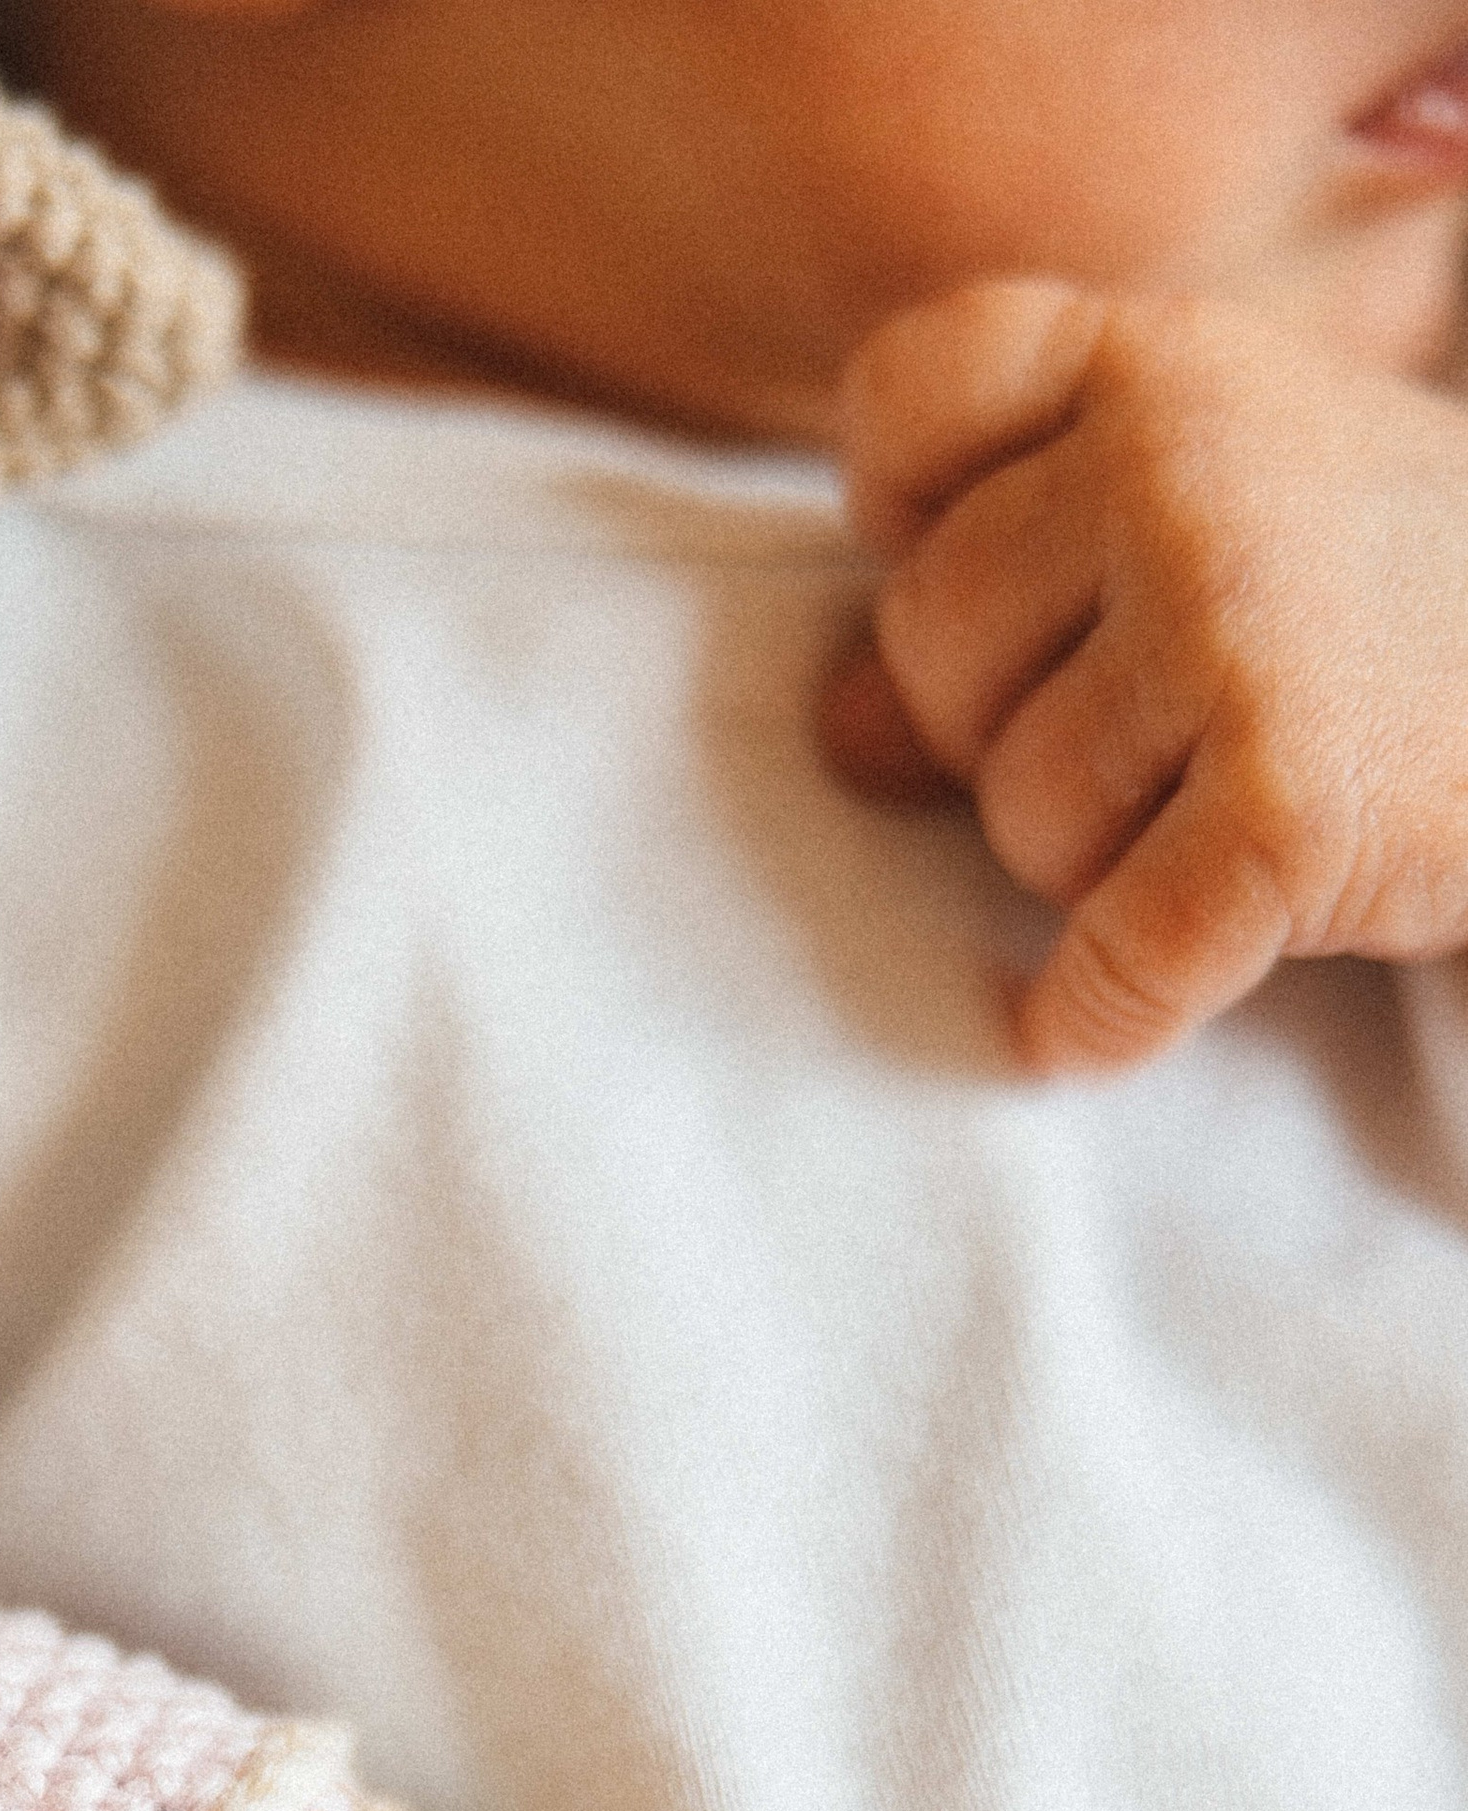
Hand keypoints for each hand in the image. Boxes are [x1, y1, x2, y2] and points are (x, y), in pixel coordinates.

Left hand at [820, 278, 1467, 1072]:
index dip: (911, 518)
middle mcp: (1179, 463)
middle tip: (1158, 750)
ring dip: (1087, 869)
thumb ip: (1022, 597)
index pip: (913, 389)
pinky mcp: (1287, 798)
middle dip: (1014, 735)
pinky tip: (1107, 1021)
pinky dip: (1100, 1018)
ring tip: (1215, 827)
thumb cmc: (1403, 622)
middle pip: (934, 650)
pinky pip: (1107, 961)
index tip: (1000, 599)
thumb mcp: (1222, 535)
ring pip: (1014, 815)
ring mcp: (1233, 622)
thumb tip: (836, 738)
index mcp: (1161, 362)